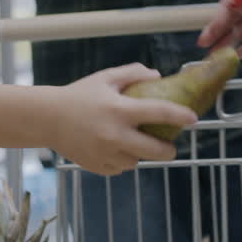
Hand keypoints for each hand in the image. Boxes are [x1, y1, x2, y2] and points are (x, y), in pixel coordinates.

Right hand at [54, 63, 197, 175]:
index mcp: (120, 110)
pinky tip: (115, 149)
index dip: (182, 116)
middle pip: (157, 151)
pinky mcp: (98, 166)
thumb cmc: (78, 95)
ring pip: (138, 161)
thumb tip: (158, 76)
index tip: (194, 119)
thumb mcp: (105, 78)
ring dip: (141, 154)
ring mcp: (106, 154)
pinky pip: (121, 168)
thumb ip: (132, 73)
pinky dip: (122, 160)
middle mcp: (115, 135)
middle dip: (169, 149)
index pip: (160, 113)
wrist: (47, 119)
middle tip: (170, 145)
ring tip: (133, 143)